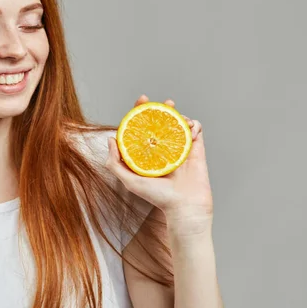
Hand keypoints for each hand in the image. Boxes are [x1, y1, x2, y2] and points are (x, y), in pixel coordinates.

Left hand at [105, 95, 213, 236]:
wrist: (184, 207)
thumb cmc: (157, 198)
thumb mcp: (129, 181)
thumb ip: (114, 163)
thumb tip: (111, 139)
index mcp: (148, 153)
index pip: (142, 127)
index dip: (141, 112)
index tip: (141, 100)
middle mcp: (163, 148)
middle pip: (162, 121)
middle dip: (163, 107)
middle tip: (164, 102)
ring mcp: (180, 148)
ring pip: (179, 123)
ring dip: (179, 115)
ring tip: (178, 116)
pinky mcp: (196, 150)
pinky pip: (196, 131)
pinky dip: (194, 125)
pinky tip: (190, 128)